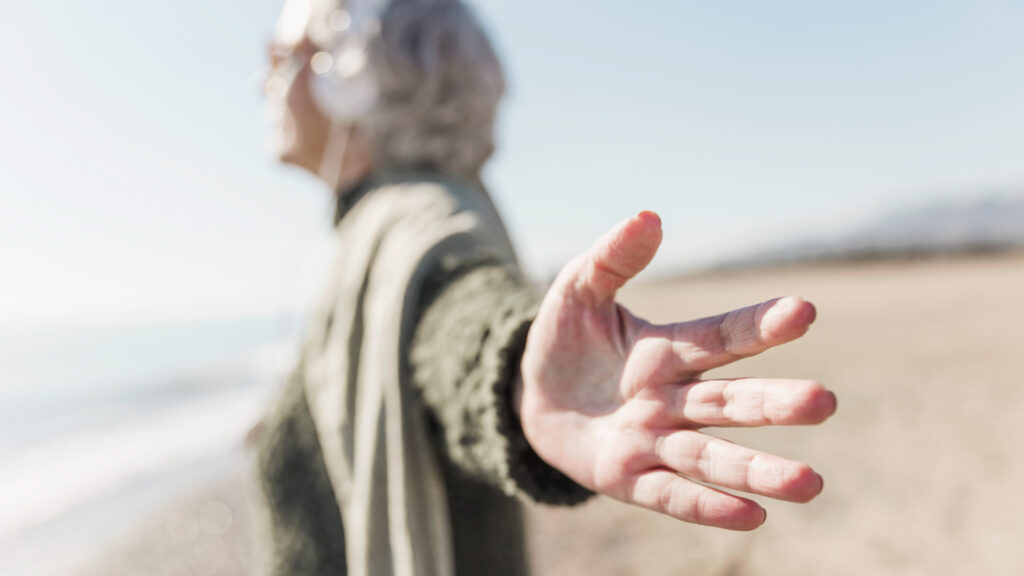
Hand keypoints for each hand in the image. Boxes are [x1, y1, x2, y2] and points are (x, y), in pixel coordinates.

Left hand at [518, 212, 835, 529]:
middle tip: (823, 402)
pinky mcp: (627, 478)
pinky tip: (752, 515)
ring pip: (709, 457)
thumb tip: (649, 217)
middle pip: (727, 402)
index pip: (720, 337)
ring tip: (810, 483)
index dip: (758, 325)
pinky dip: (707, 506)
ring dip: (757, 471)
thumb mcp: (578, 291)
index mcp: (666, 351)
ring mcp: (653, 442)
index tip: (804, 311)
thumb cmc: (564, 340)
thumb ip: (612, 258)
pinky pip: (670, 495)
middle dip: (772, 404)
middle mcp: (671, 399)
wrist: (531, 396)